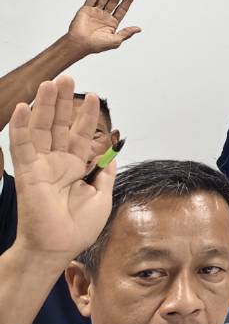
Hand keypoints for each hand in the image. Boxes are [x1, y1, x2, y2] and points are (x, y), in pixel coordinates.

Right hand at [7, 78, 113, 261]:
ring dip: (45, 105)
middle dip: (64, 101)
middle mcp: (57, 162)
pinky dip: (22, 126)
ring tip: (51, 82)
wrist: (59, 248)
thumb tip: (112, 153)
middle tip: (68, 76)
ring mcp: (41, 165)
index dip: (85, 115)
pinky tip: (24, 107)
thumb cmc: (78, 228)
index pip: (80, 134)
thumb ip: (104, 172)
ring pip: (42, 128)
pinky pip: (22, 146)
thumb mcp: (101, 195)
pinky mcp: (27, 172)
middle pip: (59, 125)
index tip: (94, 95)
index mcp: (75, 166)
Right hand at [66, 0, 141, 53]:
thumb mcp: (116, 40)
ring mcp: (95, 12)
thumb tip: (138, 29)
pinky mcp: (85, 9)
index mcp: (112, 23)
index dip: (127, 0)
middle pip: (114, 1)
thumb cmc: (96, 45)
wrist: (80, 44)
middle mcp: (104, 16)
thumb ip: (127, 32)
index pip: (122, 8)